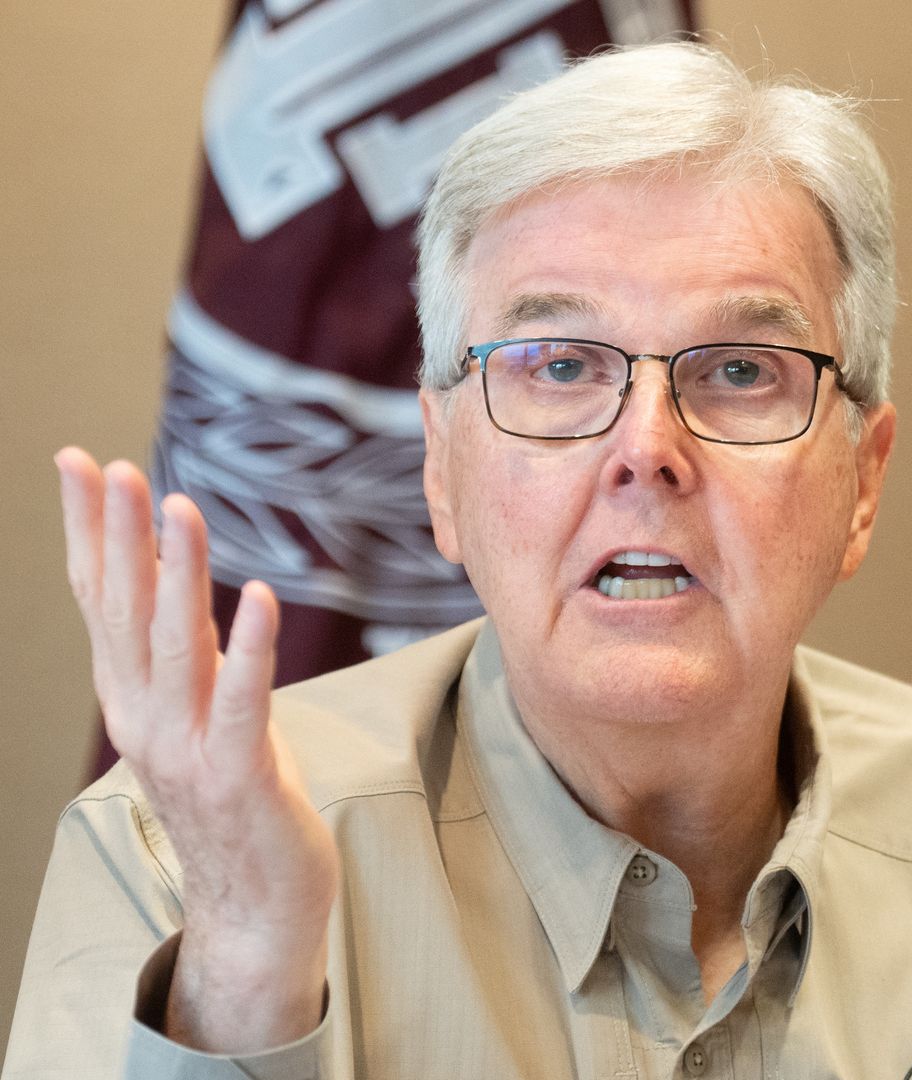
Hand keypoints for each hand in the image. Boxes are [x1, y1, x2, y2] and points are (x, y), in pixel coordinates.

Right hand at [55, 449, 338, 1051]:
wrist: (256, 908)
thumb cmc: (239, 803)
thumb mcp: (199, 715)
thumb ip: (184, 656)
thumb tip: (176, 583)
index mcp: (132, 700)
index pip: (101, 600)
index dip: (88, 530)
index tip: (78, 462)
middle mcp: (145, 719)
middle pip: (124, 612)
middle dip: (116, 535)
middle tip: (108, 465)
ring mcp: (187, 748)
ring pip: (176, 646)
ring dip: (177, 573)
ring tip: (177, 505)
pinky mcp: (241, 773)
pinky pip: (243, 700)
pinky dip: (249, 647)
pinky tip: (258, 596)